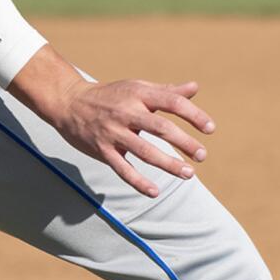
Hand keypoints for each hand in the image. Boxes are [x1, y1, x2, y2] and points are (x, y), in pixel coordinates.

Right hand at [49, 77, 215, 197]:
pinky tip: (155, 192)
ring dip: (168, 163)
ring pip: (144, 151)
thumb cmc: (110, 95)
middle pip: (160, 127)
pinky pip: (122, 168)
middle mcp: (127, 111)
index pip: (172, 102)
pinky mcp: (102, 149)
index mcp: (139, 94)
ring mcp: (113, 132)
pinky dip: (138, 181)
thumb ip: (166, 91)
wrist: (69, 102)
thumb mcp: (137, 87)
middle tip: (201, 155)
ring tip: (189, 174)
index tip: (210, 129)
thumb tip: (194, 87)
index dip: (193, 115)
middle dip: (183, 142)